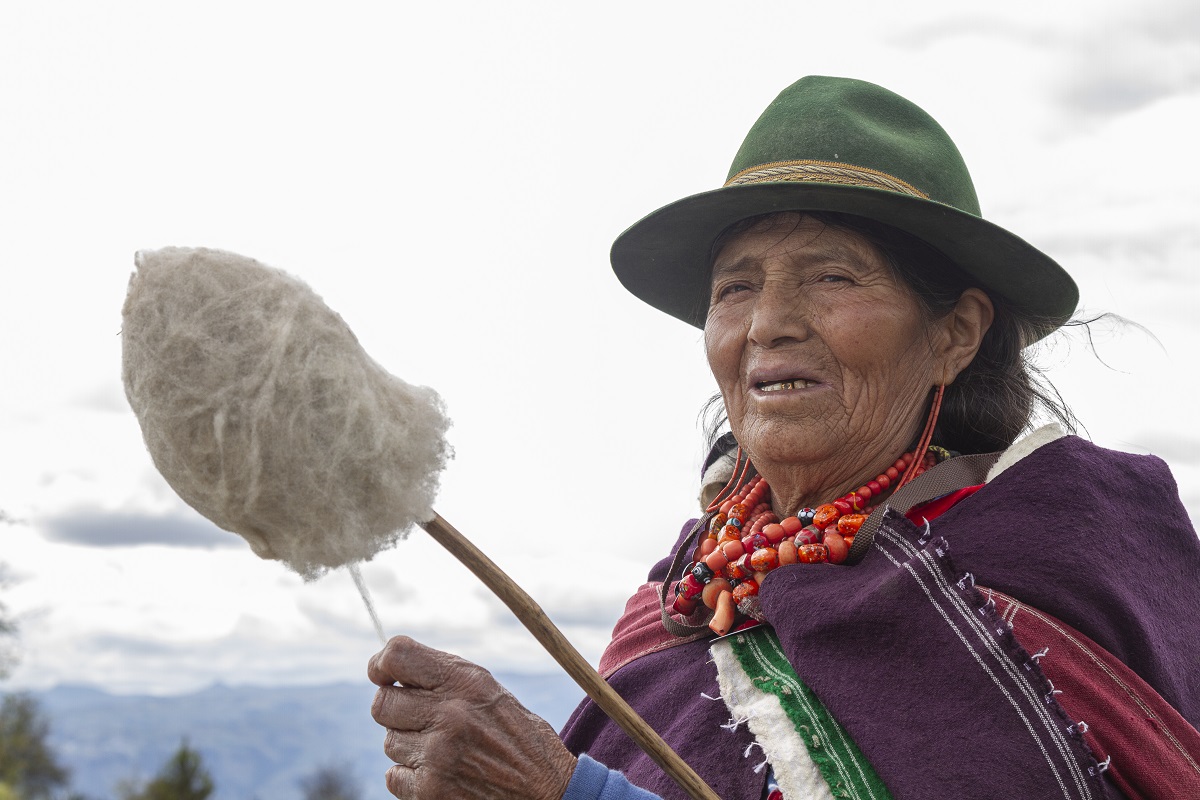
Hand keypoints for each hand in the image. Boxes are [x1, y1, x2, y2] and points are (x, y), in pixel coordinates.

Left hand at [369, 636, 576, 798]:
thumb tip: (390, 669)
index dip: (380, 664)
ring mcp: (438, 755)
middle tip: (417, 717)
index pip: (397, 655)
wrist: (545, 788)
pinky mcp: (431, 790)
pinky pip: (393, 776)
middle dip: (394, 710)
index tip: (381, 674)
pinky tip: (439, 772)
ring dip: (408, 746)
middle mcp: (449, 714)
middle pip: (382, 703)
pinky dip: (410, 777)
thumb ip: (442, 677)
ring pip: (389, 742)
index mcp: (465, 681)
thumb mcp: (488, 690)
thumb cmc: (515, 734)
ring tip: (442, 748)